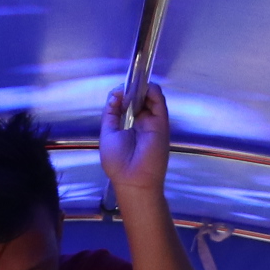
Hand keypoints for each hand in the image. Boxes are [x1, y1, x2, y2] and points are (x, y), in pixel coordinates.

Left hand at [99, 83, 171, 197]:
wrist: (133, 179)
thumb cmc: (117, 161)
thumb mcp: (108, 134)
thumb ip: (111, 114)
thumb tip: (115, 94)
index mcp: (129, 125)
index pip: (128, 103)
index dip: (122, 94)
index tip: (116, 94)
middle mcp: (142, 122)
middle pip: (140, 98)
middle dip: (132, 90)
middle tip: (124, 91)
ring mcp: (152, 122)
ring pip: (151, 97)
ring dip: (141, 89)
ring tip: (132, 90)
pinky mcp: (161, 123)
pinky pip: (159, 102)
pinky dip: (153, 91)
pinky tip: (143, 90)